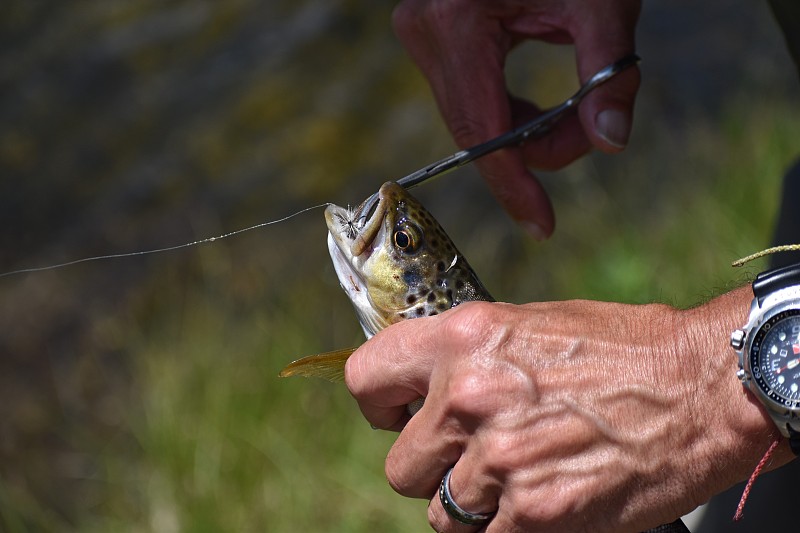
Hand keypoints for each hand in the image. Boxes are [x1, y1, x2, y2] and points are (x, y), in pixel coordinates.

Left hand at [345, 291, 793, 531]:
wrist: (701, 386)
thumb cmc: (621, 348)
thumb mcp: (531, 324)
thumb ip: (469, 356)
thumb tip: (428, 386)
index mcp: (463, 338)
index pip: (365, 378)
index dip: (379, 405)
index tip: (400, 416)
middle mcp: (468, 396)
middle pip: (400, 465)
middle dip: (434, 467)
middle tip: (476, 456)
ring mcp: (498, 458)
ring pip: (442, 512)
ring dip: (474, 503)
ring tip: (524, 475)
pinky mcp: (533, 511)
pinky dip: (509, 526)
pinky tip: (546, 495)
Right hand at [392, 0, 641, 238]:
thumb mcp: (602, 2)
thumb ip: (610, 74)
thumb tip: (612, 142)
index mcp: (457, 21)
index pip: (482, 130)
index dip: (515, 185)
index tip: (543, 226)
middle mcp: (426, 30)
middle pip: (476, 129)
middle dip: (534, 150)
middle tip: (588, 136)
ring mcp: (423, 32)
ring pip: (471, 118)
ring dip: (523, 133)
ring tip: (570, 116)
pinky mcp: (431, 35)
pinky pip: (466, 98)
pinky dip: (506, 114)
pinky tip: (537, 109)